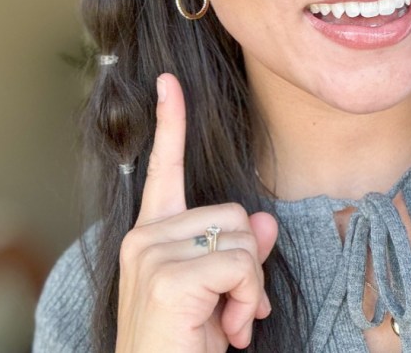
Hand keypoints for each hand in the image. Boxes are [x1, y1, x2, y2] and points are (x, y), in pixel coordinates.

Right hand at [116, 73, 277, 352]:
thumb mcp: (220, 294)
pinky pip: (243, 263)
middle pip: (235, 212)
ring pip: (244, 237)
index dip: (171, 123)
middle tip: (232, 310)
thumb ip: (240, 252)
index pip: (163, 169)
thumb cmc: (183, 346)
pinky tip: (229, 331)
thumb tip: (266, 222)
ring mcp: (153, 254)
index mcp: (152, 236)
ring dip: (251, 286)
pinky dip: (250, 298)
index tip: (172, 82)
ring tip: (227, 322)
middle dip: (249, 264)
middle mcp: (145, 238)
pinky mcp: (169, 278)